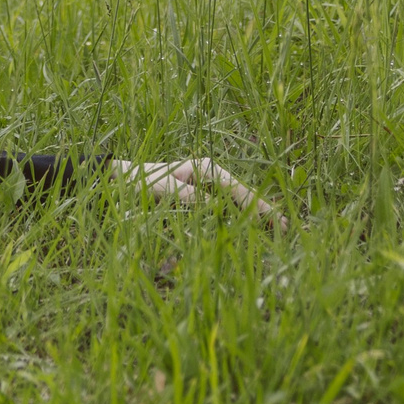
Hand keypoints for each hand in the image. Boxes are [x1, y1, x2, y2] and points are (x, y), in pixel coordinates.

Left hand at [109, 157, 286, 227]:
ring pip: (237, 204)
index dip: (259, 209)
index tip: (277, 224)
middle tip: (287, 232)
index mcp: (207, 169)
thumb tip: (214, 208)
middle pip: (244, 197)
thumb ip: (187, 198)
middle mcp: (211, 175)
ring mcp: (207, 186)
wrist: (116, 179)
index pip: (240, 192)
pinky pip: (224, 210)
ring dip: (253, 218)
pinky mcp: (200, 197)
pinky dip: (237, 220)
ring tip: (275, 235)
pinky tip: (249, 232)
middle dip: (264, 213)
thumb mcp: (162, 189)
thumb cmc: (137, 182)